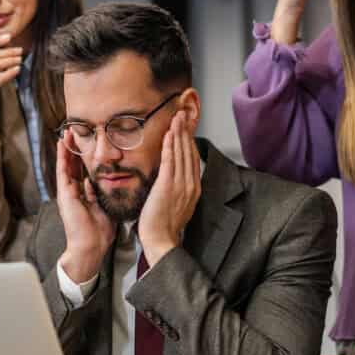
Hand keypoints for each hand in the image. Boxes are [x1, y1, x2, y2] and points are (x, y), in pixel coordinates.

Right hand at [55, 137, 115, 282]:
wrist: (91, 246)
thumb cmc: (99, 231)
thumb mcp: (103, 206)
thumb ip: (101, 193)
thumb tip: (104, 181)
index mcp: (83, 194)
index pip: (82, 170)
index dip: (83, 156)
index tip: (87, 142)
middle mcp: (74, 191)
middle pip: (73, 164)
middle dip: (73, 148)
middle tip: (74, 131)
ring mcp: (68, 192)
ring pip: (66, 165)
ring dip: (66, 148)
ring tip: (66, 132)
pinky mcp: (65, 194)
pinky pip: (62, 171)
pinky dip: (62, 157)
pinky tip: (62, 144)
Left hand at [138, 111, 201, 266]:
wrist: (160, 240)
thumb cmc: (164, 226)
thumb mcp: (176, 204)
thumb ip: (177, 189)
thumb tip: (173, 178)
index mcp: (194, 189)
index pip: (192, 159)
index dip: (190, 141)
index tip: (186, 127)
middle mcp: (191, 184)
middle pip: (190, 152)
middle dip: (186, 131)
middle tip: (183, 114)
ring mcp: (181, 184)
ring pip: (181, 153)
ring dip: (179, 133)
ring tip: (177, 117)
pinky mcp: (168, 185)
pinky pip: (170, 160)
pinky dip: (171, 145)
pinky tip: (169, 133)